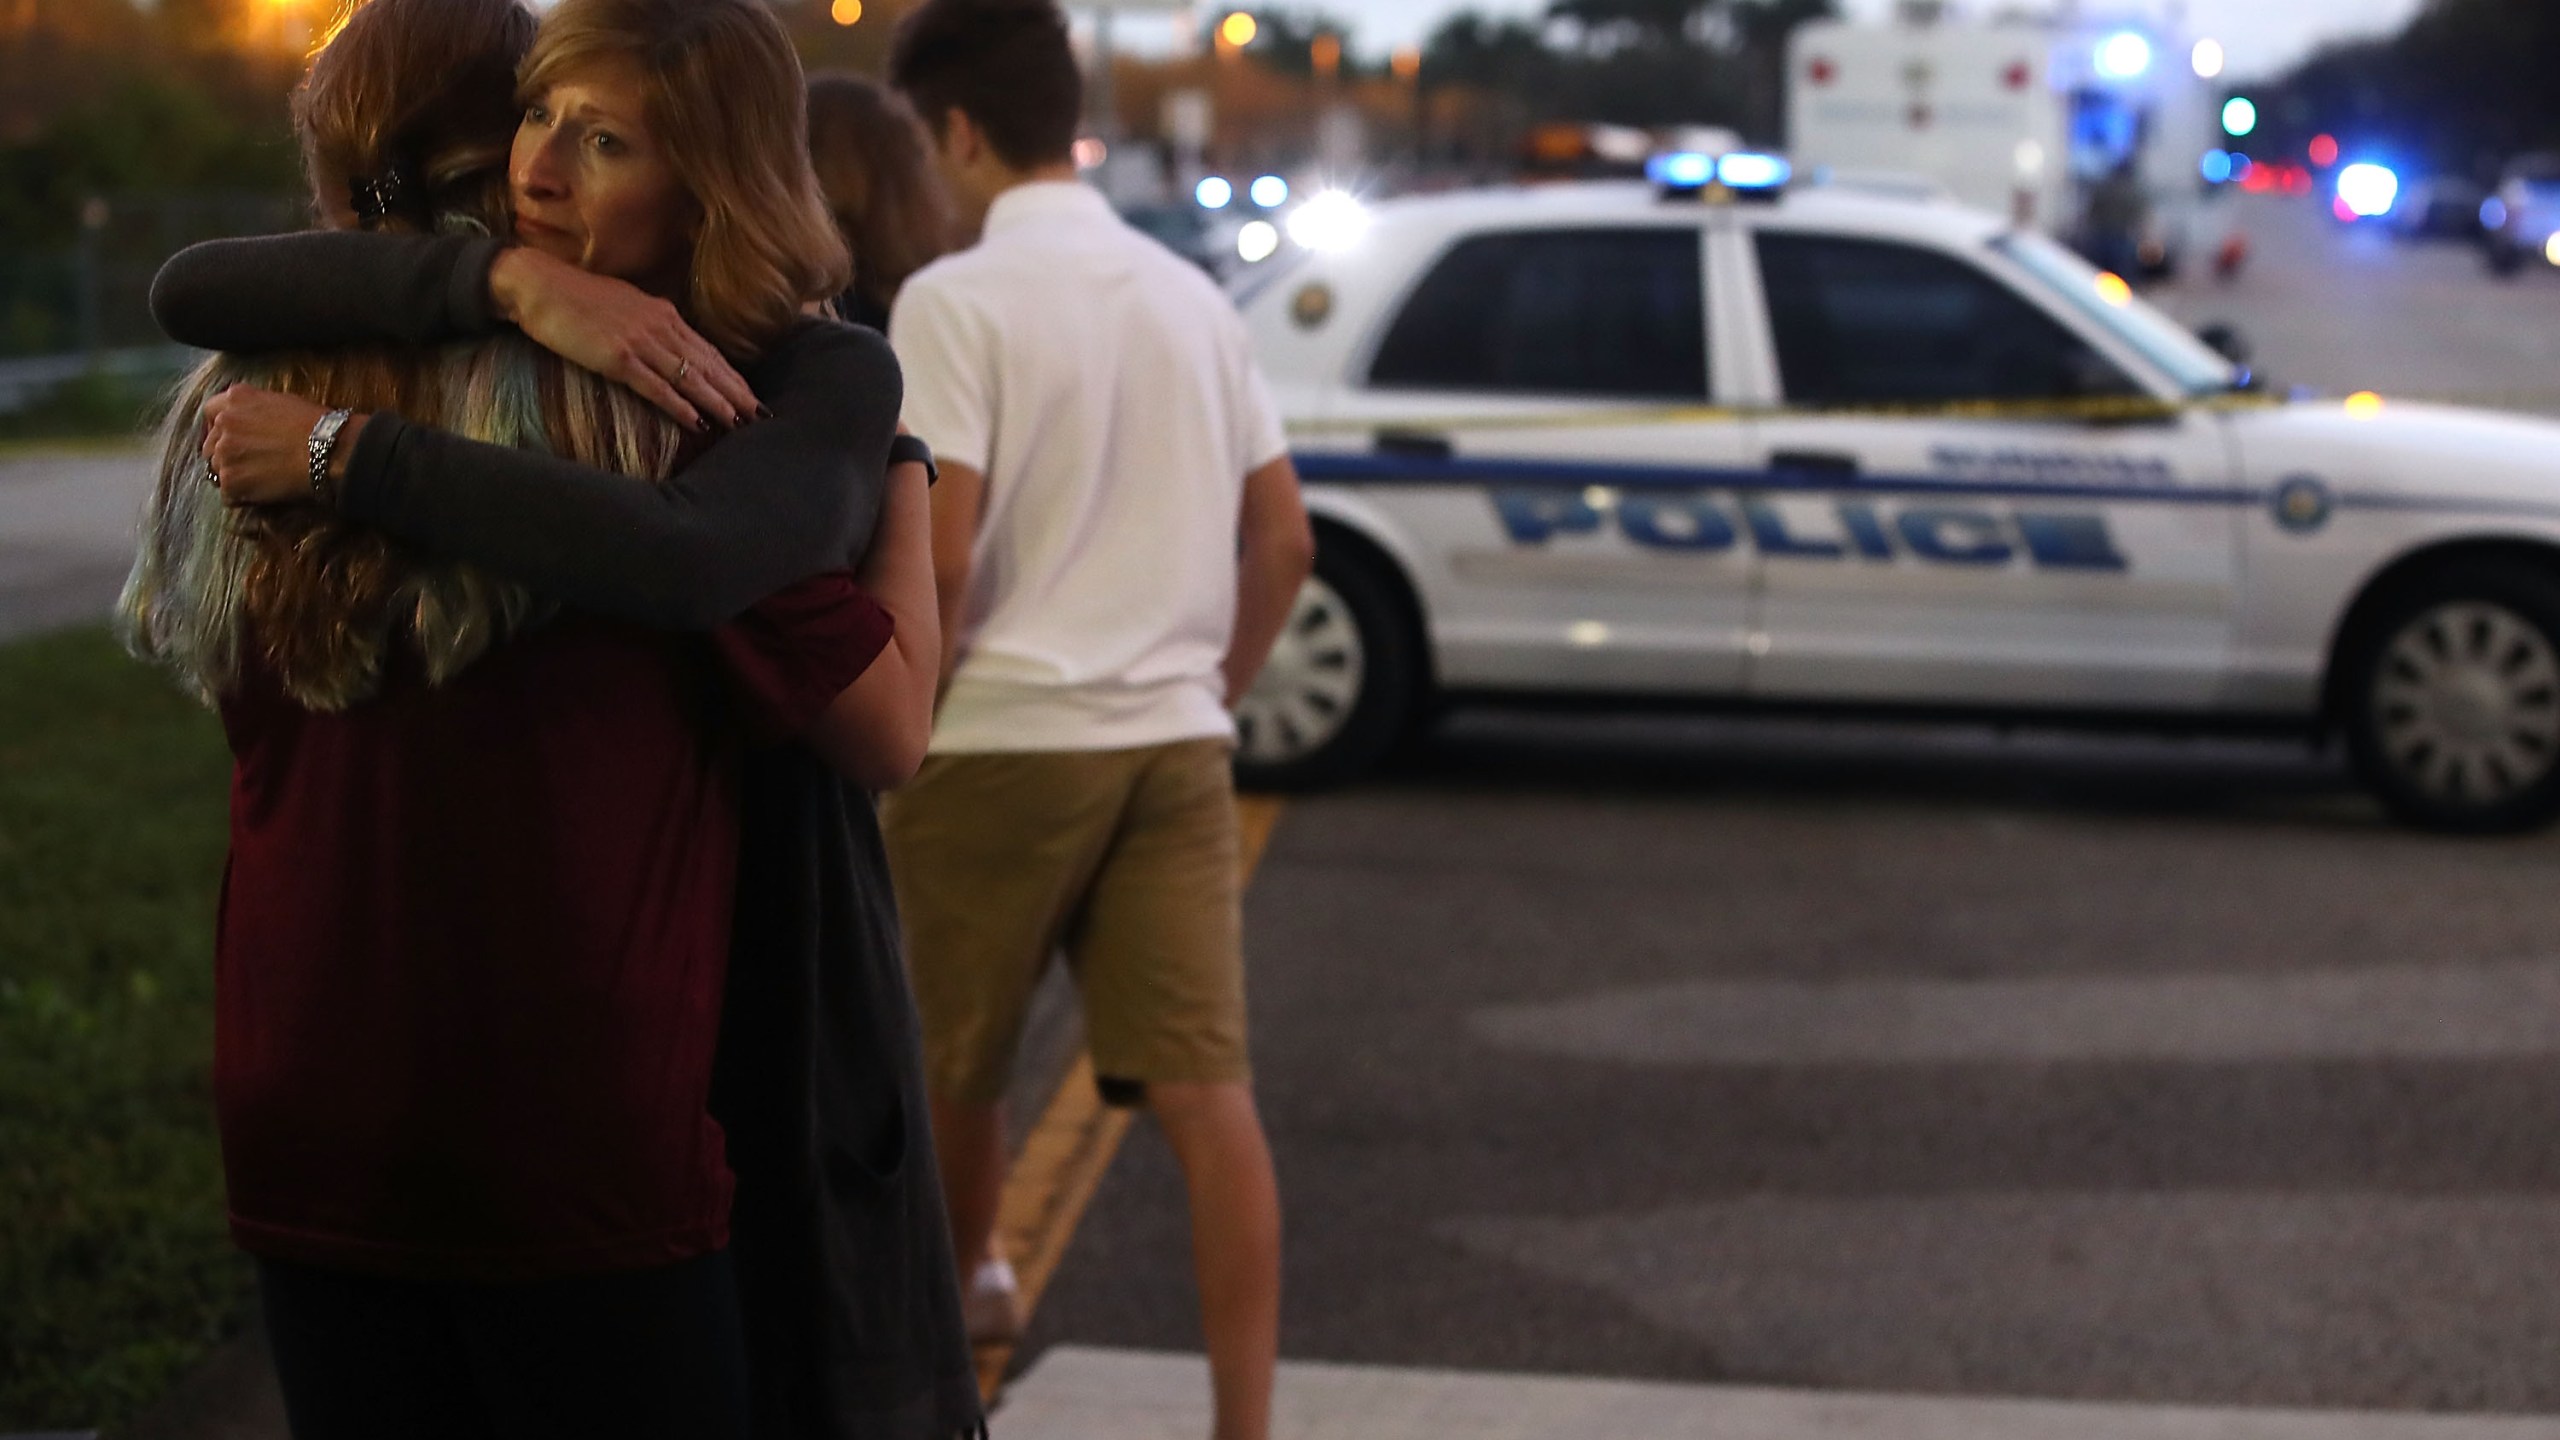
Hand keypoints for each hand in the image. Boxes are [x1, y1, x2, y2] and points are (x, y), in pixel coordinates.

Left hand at [202, 386, 336, 506]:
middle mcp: (224, 423)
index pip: (211, 412)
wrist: (328, 451)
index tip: (231, 438)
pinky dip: (243, 497)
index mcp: (236, 399)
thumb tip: (251, 423)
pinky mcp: (231, 481)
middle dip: (226, 454)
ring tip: (260, 480)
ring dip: (234, 475)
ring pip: (217, 470)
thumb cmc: (316, 426)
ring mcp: (224, 453)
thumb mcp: (280, 402)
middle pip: (210, 445)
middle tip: (250, 464)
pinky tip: (264, 493)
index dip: (220, 427)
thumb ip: (255, 410)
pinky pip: (229, 494)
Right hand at [488, 247, 761, 430]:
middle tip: (760, 416)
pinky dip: (678, 404)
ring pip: (689, 377)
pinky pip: (655, 386)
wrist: (539, 285)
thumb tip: (670, 343)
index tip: (751, 396)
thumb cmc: (577, 297)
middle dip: (736, 391)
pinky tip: (696, 421)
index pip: (708, 350)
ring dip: (716, 401)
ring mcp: (639, 341)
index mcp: (663, 313)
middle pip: (708, 364)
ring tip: (739, 423)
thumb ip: (651, 324)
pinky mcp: (617, 357)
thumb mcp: (626, 305)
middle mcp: (659, 326)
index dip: (732, 375)